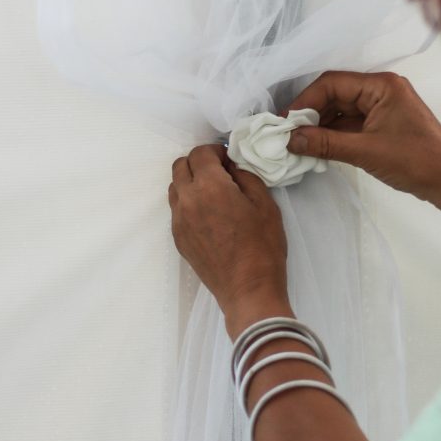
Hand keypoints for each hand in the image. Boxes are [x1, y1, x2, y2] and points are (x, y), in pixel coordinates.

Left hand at [168, 144, 291, 334]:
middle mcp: (187, 200)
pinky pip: (176, 209)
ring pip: (175, 186)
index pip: (200, 153)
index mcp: (210, 187)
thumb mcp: (265, 204)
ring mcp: (178, 221)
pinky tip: (209, 214)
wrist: (248, 289)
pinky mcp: (177, 237)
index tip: (230, 161)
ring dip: (190, 181)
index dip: (216, 151)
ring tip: (213, 193)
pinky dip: (188, 202)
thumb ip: (246, 176)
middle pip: (180, 165)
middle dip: (199, 162)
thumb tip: (232, 166)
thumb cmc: (263, 246)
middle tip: (220, 173)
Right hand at [284, 70, 440, 215]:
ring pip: (341, 110)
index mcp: (382, 85)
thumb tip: (290, 139)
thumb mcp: (366, 152)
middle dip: (310, 113)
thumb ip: (326, 143)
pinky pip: (351, 123)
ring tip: (297, 142)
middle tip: (287, 133)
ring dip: (320, 125)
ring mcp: (383, 107)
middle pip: (335, 94)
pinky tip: (316, 146)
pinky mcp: (383, 124)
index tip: (285, 121)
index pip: (333, 83)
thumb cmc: (416, 161)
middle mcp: (382, 90)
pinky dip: (334, 134)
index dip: (305, 101)